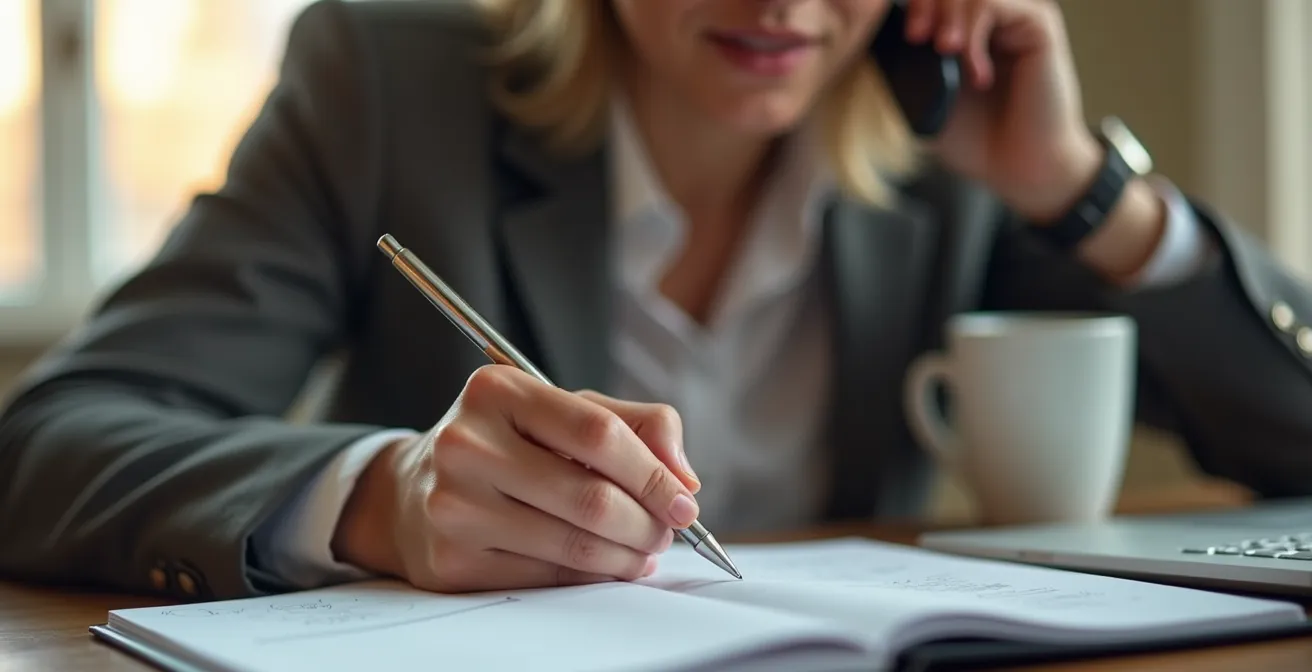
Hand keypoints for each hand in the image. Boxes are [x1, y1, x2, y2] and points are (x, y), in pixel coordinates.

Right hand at [331, 365, 701, 592]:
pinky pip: (545, 576)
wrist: (412, 491)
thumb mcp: (563, 411)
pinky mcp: (450, 560)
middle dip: (647, 523)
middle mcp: (466, 444)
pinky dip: (589, 576)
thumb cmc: (507, 444)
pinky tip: (603, 565)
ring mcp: (453, 505)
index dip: (653, 473)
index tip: (684, 500)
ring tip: (643, 551)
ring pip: (572, 543)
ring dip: (626, 556)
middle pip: (590, 497)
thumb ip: (636, 425)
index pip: (598, 433)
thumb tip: (684, 478)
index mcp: (497, 391)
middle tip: (666, 532)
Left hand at [902, 0, 1103, 221]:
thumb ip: (908, 66)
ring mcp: (1016, 16)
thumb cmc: (977, 138)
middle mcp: (994, 14)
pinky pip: (993, 4)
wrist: (1018, 168)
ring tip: (947, 53)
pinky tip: (977, 73)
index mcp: (966, 27)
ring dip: (948, 17)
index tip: (907, 36)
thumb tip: (878, 36)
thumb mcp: (927, 100)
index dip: (915, 5)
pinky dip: (974, 36)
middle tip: (917, 37)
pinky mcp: (1038, 25)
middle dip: (926, 3)